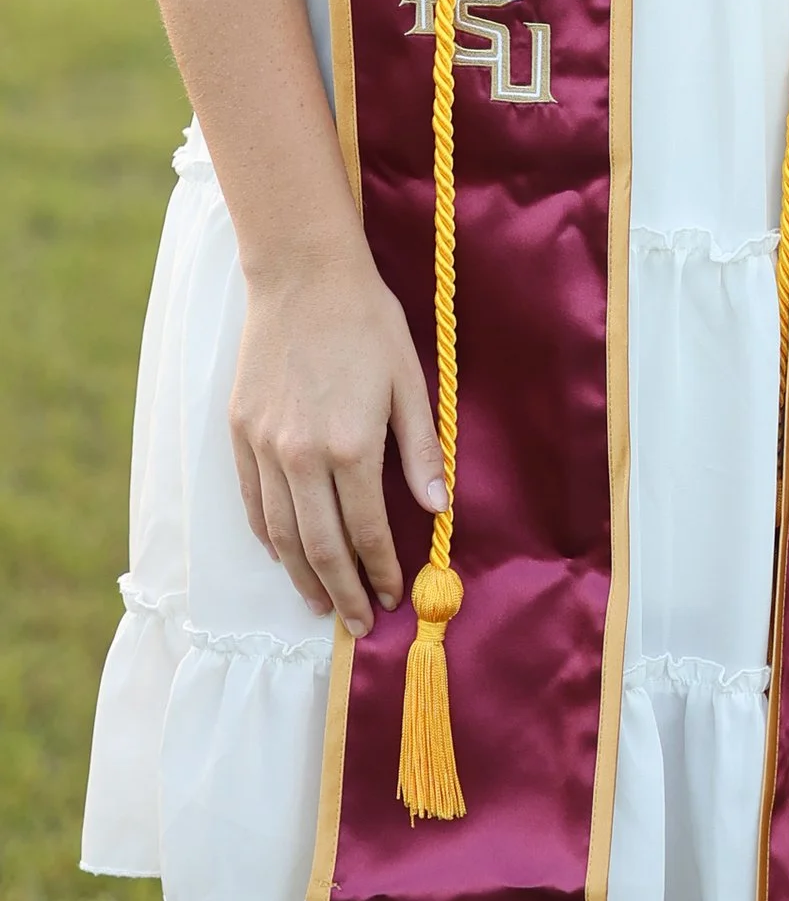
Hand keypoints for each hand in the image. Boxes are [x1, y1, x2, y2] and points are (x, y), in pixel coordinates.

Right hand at [229, 245, 445, 632]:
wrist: (302, 276)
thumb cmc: (366, 322)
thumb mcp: (409, 381)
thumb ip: (420, 450)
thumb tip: (437, 508)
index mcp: (351, 445)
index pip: (366, 531)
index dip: (381, 570)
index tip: (393, 596)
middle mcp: (302, 456)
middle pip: (320, 546)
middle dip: (343, 592)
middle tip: (358, 624)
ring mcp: (265, 447)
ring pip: (281, 534)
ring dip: (303, 576)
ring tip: (322, 603)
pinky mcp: (240, 433)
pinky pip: (252, 502)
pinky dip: (268, 537)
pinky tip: (284, 555)